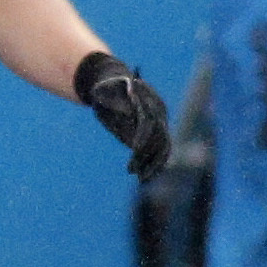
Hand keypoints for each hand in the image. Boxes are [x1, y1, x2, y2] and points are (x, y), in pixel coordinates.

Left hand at [76, 51, 169, 178]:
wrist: (114, 86)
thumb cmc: (105, 89)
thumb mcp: (102, 92)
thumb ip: (112, 99)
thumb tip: (128, 112)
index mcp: (148, 99)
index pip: (150, 121)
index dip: (144, 137)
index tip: (134, 150)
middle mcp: (159, 112)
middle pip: (160, 137)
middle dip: (147, 155)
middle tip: (131, 171)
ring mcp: (161, 123)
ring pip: (164, 148)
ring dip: (154, 165)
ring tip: (141, 180)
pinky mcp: (157, 134)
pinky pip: (161, 152)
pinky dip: (155, 166)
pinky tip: (144, 178)